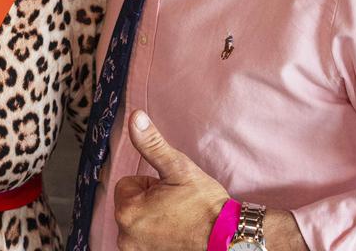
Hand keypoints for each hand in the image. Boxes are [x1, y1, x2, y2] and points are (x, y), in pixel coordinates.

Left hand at [113, 110, 227, 250]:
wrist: (229, 239)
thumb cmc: (205, 205)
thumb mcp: (178, 168)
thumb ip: (152, 144)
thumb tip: (135, 117)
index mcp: (127, 211)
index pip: (128, 184)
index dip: (151, 184)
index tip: (171, 193)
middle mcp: (125, 236)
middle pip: (131, 204)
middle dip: (151, 201)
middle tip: (177, 206)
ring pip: (139, 221)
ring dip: (154, 218)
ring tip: (179, 220)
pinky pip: (145, 238)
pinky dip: (158, 235)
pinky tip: (177, 234)